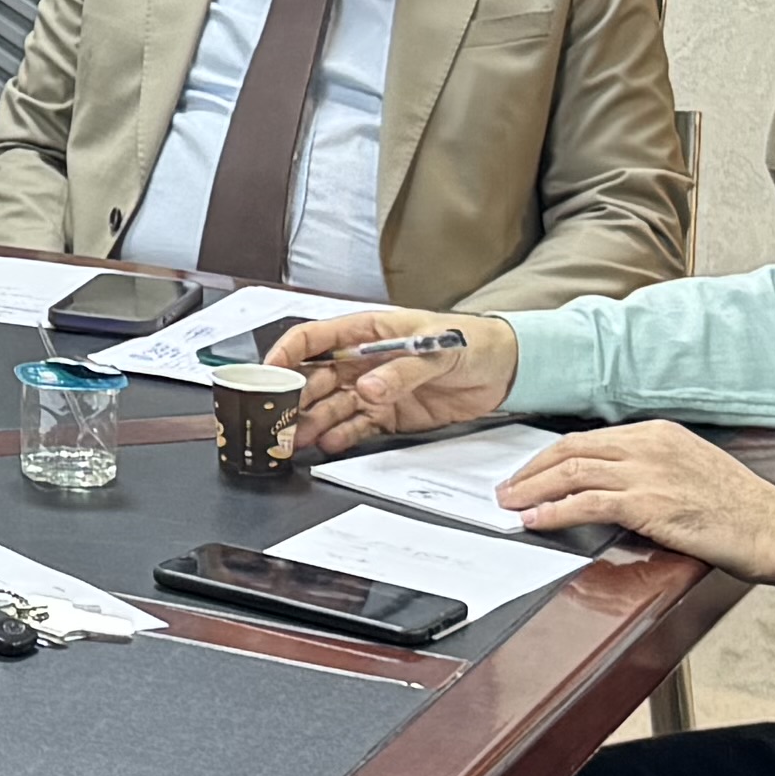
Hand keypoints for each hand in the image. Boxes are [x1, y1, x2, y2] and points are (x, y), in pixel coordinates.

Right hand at [272, 308, 513, 459]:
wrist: (506, 369)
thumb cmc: (472, 341)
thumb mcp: (439, 349)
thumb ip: (402, 370)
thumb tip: (368, 388)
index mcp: (368, 332)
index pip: (314, 338)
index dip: (287, 353)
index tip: (269, 372)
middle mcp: (363, 361)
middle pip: (315, 378)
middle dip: (294, 397)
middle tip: (279, 418)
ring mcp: (374, 389)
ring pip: (331, 406)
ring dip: (312, 421)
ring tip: (297, 438)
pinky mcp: (388, 415)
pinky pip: (356, 427)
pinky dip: (341, 436)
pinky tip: (328, 444)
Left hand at [486, 416, 774, 586]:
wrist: (773, 528)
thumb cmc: (740, 510)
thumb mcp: (692, 471)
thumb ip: (652, 470)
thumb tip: (611, 488)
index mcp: (659, 433)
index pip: (590, 439)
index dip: (552, 456)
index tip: (531, 471)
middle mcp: (649, 444)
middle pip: (572, 449)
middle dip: (532, 470)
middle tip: (506, 488)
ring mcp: (648, 471)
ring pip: (571, 472)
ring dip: (532, 490)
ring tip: (510, 504)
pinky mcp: (647, 502)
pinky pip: (585, 503)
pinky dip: (552, 512)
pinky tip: (534, 520)